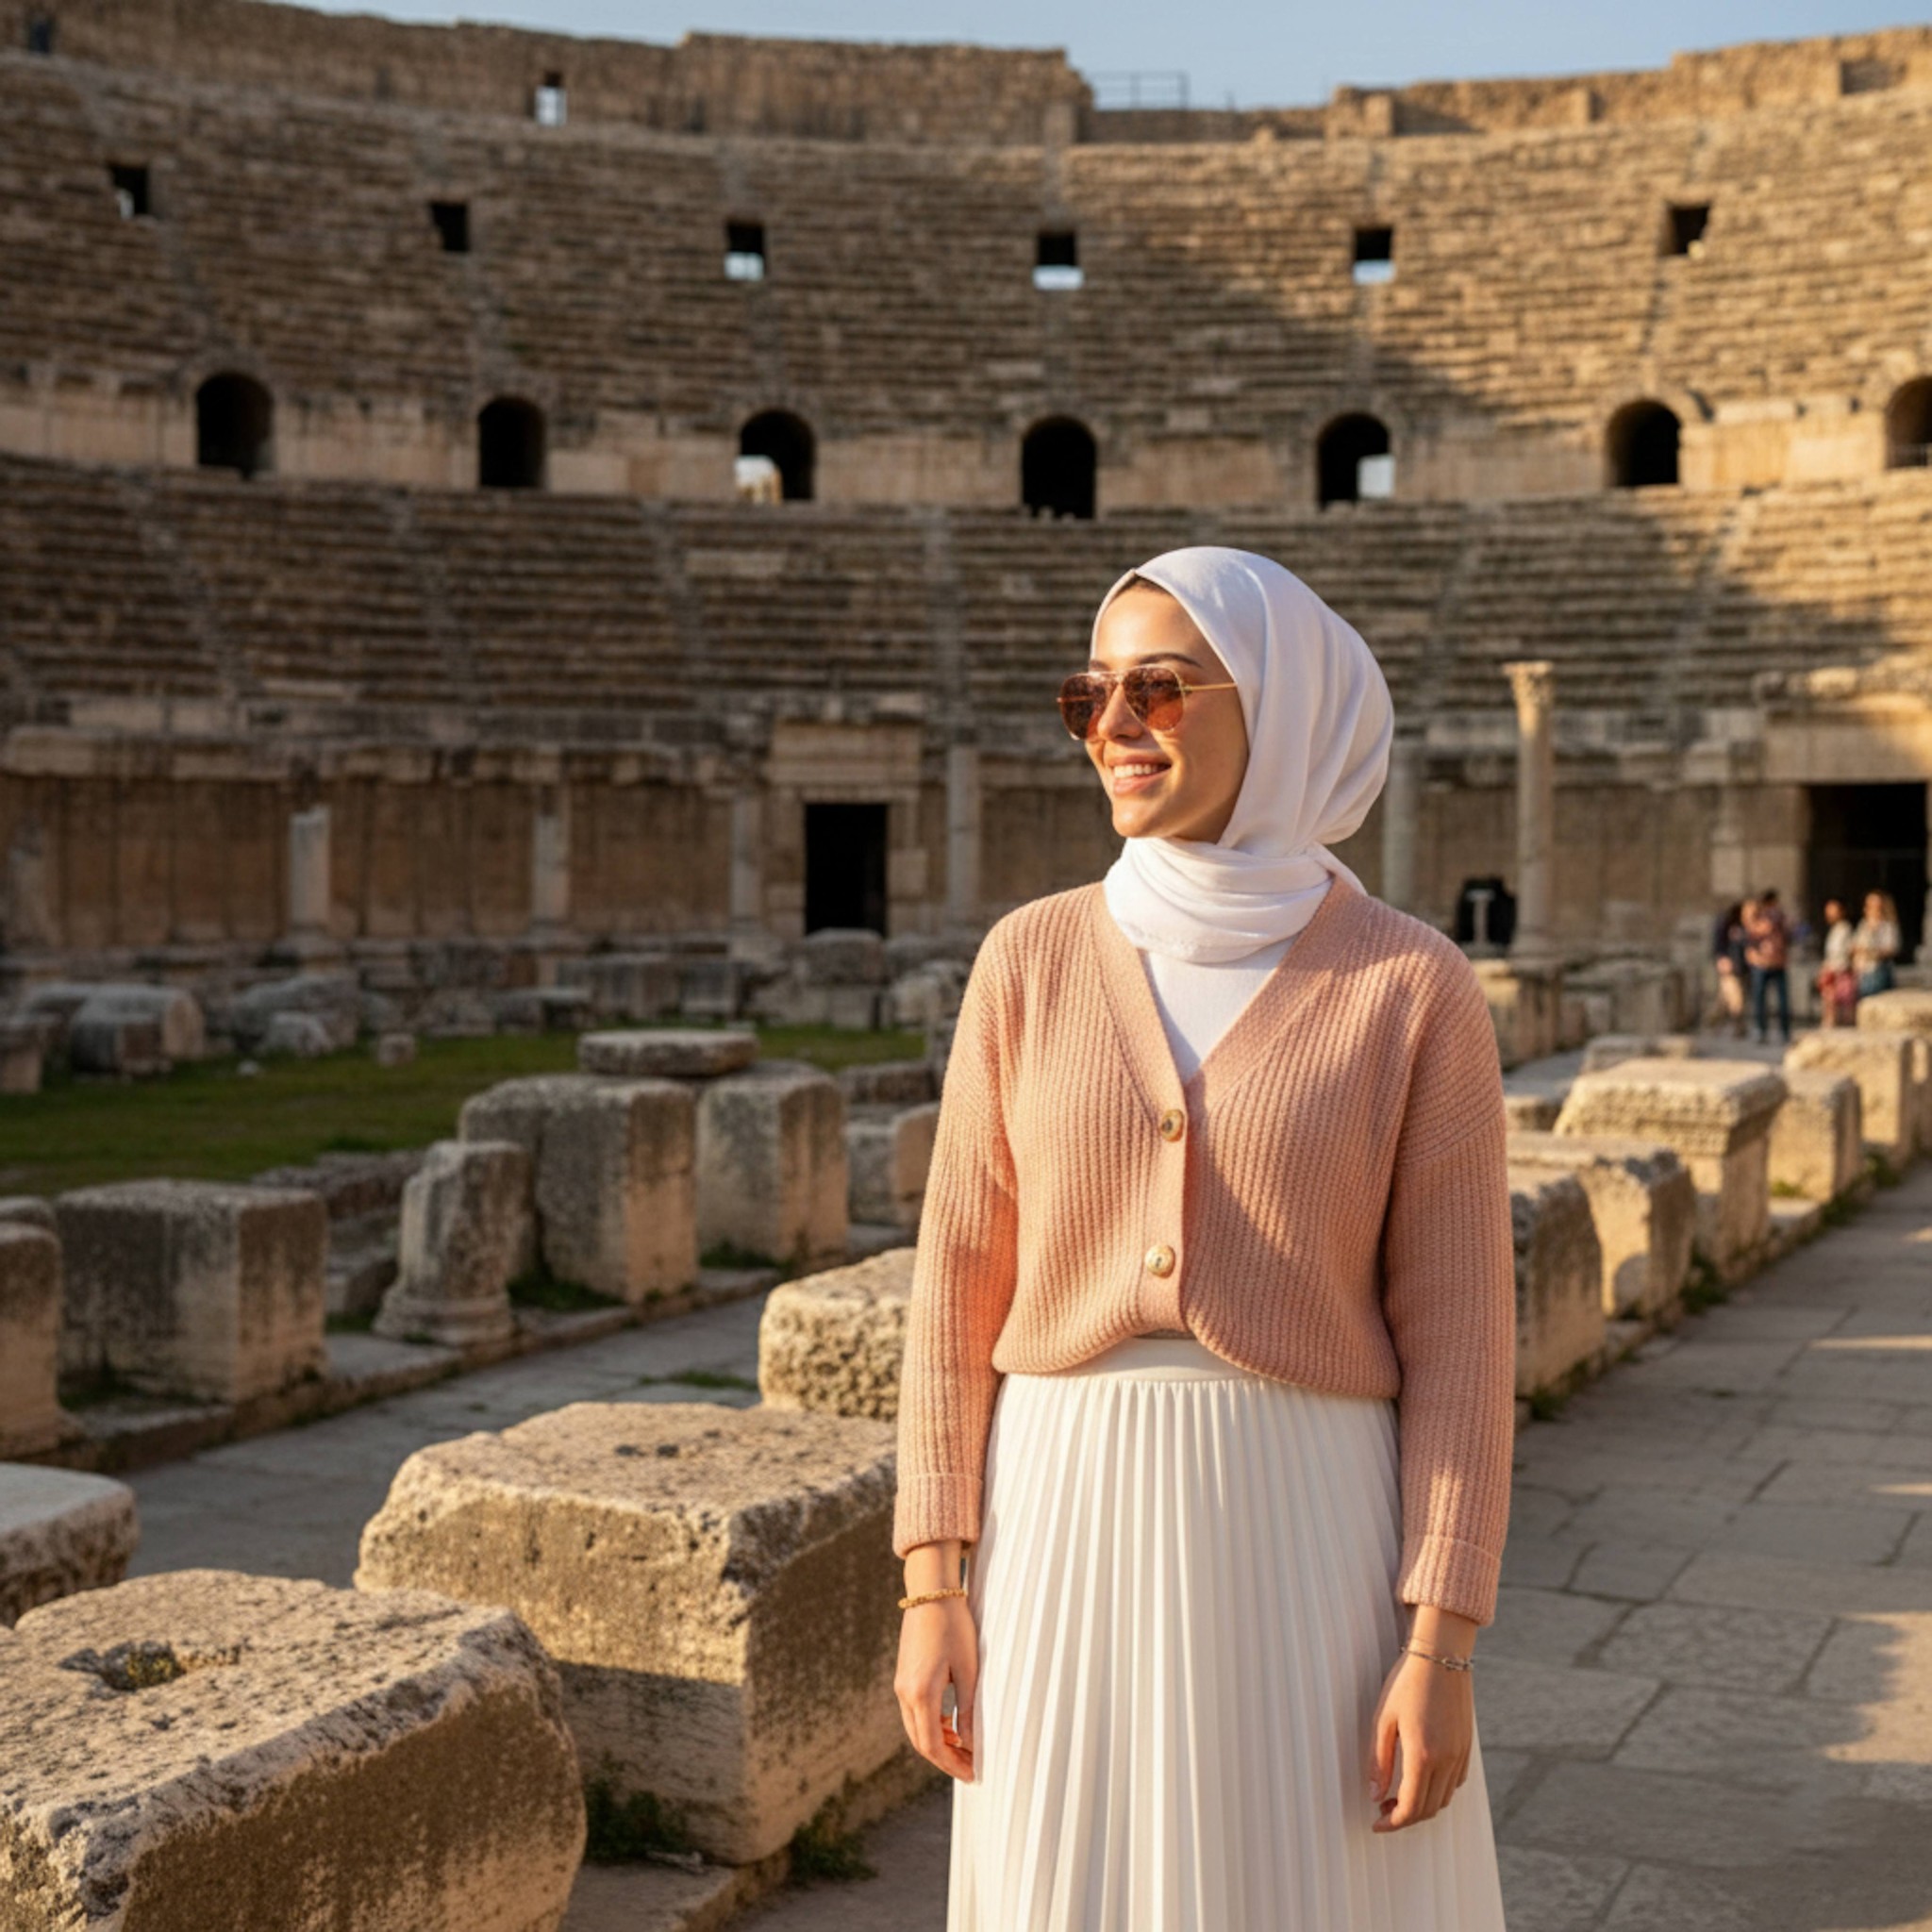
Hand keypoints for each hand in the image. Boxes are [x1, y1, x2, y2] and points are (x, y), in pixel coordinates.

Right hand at [895, 1582, 978, 1781]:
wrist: (931, 1592)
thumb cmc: (954, 1627)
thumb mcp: (967, 1671)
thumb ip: (968, 1710)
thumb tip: (971, 1744)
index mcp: (920, 1693)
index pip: (933, 1745)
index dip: (952, 1765)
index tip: (972, 1774)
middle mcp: (904, 1693)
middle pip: (921, 1741)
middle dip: (945, 1759)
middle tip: (970, 1767)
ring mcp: (900, 1684)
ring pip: (916, 1728)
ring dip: (938, 1742)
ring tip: (964, 1748)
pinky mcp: (903, 1676)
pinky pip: (914, 1712)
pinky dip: (931, 1725)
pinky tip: (951, 1723)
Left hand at [1367, 1650, 1473, 1831]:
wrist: (1442, 1655)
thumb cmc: (1407, 1683)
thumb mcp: (1383, 1719)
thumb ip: (1379, 1761)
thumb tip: (1375, 1795)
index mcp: (1422, 1756)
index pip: (1410, 1808)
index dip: (1392, 1823)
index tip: (1376, 1823)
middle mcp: (1446, 1761)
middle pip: (1428, 1810)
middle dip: (1404, 1818)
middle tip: (1382, 1810)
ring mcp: (1460, 1755)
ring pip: (1443, 1799)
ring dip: (1422, 1807)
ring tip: (1398, 1796)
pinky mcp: (1467, 1748)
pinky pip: (1455, 1783)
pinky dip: (1438, 1791)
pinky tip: (1420, 1779)